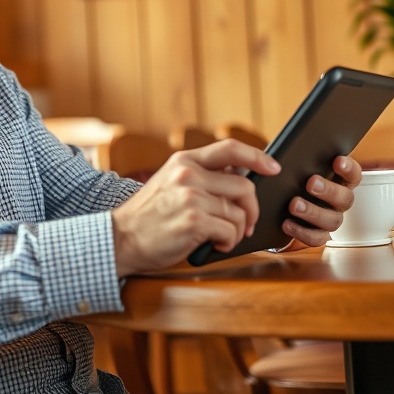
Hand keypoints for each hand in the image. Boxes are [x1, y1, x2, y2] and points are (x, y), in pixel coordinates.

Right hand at [110, 140, 280, 276]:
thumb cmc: (148, 216)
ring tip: (221, 237)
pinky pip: (230, 232)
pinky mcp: (193, 221)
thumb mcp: (170, 183)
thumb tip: (241, 179)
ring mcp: (190, 197)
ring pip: (239, 213)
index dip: (257, 157)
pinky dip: (228, 243)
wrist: (121, 238)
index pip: (230, 149)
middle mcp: (188, 174)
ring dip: (237, 231)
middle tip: (246, 224)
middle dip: (252, 209)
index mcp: (184, 161)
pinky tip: (213, 244)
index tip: (273, 168)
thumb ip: (201, 177)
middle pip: (244, 186)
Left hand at [275, 155, 361, 251]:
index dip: (348, 168)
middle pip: (345, 198)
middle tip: (311, 183)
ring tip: (294, 205)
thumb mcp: (292, 164)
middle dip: (329, 190)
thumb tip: (279, 160)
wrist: (279, 200)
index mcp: (339, 180)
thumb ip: (290, 158)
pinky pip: (316, 238)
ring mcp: (331, 218)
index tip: (337, 161)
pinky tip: (287, 223)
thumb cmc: (291, 176)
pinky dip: (302, 232)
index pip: (353, 174)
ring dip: (313, 212)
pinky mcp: (318, 234)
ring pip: (332, 221)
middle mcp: (339, 201)